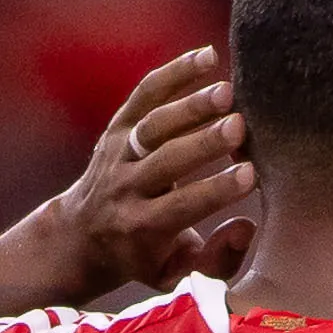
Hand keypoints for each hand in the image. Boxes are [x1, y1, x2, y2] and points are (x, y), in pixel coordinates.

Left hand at [48, 46, 258, 295]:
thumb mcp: (177, 276)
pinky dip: (173, 74)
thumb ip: (216, 260)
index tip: (250, 175)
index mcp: (140, 228)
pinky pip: (144, 96)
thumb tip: (246, 227)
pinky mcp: (117, 128)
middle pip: (164, 161)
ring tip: (227, 92)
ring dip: (189, 106)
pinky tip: (208, 57)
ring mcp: (117, 154)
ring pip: (152, 125)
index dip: (214, 192)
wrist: (81, 235)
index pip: (180, 208)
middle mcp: (124, 189)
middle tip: (240, 127)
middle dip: (202, 143)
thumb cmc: (144, 258)